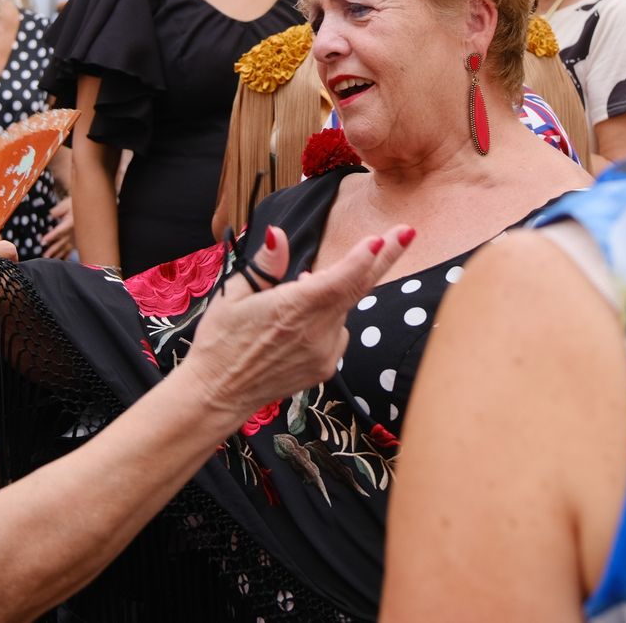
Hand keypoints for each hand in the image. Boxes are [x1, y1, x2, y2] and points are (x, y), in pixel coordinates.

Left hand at [41, 197, 74, 259]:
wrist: (92, 209)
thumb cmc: (79, 205)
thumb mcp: (70, 203)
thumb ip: (60, 209)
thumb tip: (52, 213)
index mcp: (71, 223)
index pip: (60, 230)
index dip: (51, 236)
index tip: (43, 241)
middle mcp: (73, 233)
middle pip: (62, 242)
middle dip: (53, 249)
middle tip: (45, 256)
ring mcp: (76, 238)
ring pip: (66, 248)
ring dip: (58, 254)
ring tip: (49, 259)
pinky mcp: (77, 241)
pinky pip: (70, 250)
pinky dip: (65, 255)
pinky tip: (62, 260)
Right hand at [180, 223, 415, 418]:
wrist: (218, 394)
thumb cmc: (220, 341)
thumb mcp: (232, 295)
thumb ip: (265, 265)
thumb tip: (279, 235)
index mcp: (290, 310)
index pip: (337, 281)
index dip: (362, 259)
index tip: (380, 240)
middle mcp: (314, 333)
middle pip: (358, 289)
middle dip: (385, 257)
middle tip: (408, 232)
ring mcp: (324, 353)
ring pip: (344, 309)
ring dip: (337, 291)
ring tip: (297, 294)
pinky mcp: (326, 367)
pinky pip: (338, 331)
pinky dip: (329, 317)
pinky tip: (299, 323)